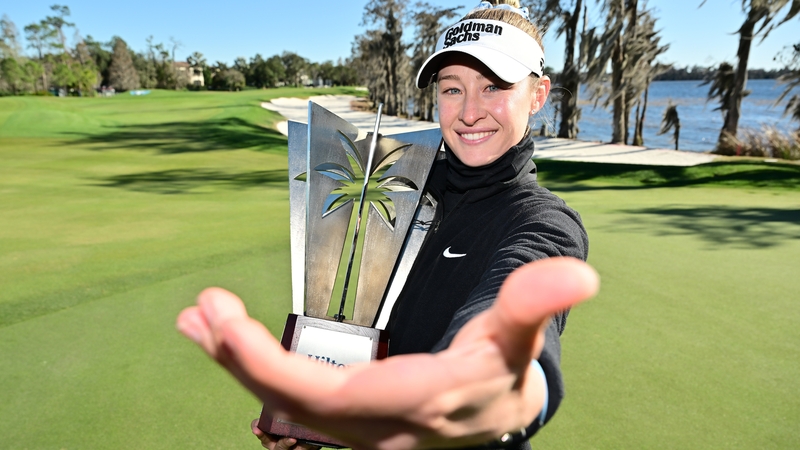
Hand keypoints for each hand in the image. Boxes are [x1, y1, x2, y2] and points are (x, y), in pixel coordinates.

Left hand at [177, 257, 597, 449]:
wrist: (496, 418)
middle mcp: (376, 432)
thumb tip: (579, 274)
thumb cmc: (500, 373)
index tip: (225, 324)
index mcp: (414, 405)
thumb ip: (534, 305)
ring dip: (237, 365)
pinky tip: (229, 345)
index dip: (271, 368)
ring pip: (286, 408)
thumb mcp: (517, 340)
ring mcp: (357, 437)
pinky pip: (292, 404)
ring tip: (199, 323)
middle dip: (241, 363)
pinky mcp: (345, 427)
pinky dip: (256, 372)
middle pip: (294, 405)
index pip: (329, 397)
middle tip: (201, 313)